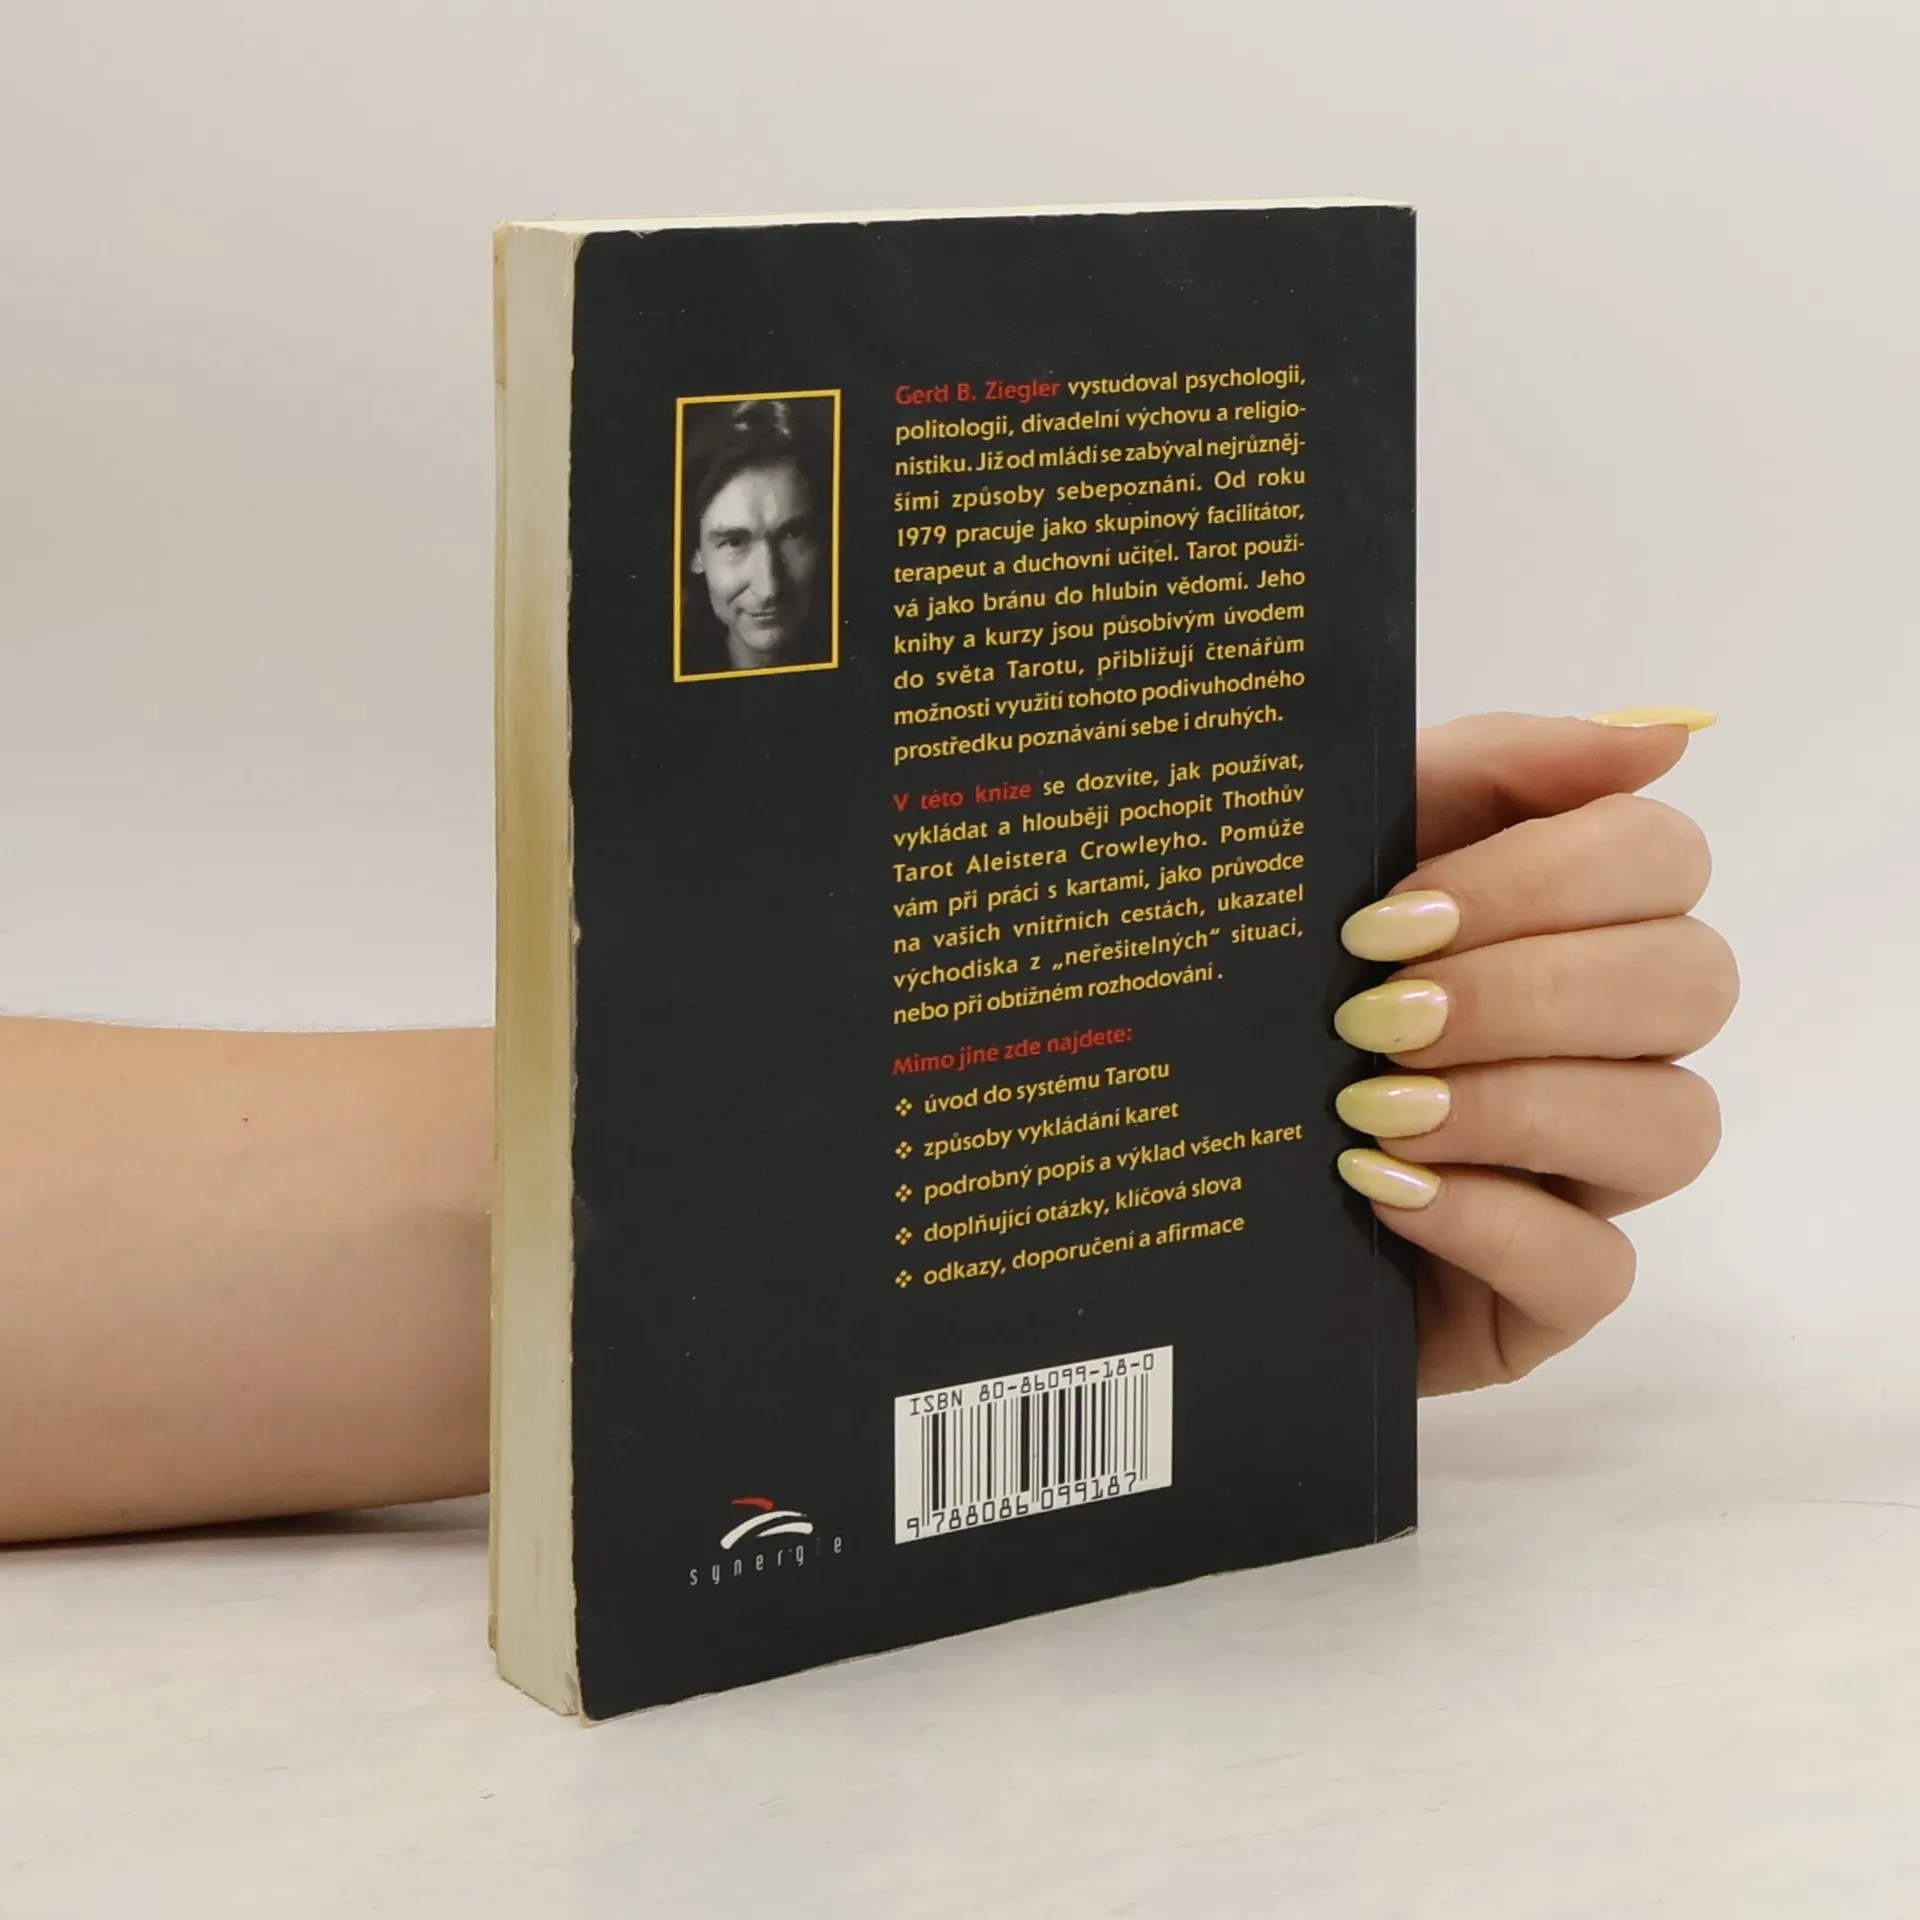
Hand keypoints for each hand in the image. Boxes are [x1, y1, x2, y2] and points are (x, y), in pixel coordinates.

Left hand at [1331, 709, 1736, 1393]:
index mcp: (1575, 920)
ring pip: (1674, 1124)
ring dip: (1517, 1105)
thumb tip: (1660, 734)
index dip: (1546, 878)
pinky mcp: (1552, 1293)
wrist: (1176, 1169)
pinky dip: (1492, 1223)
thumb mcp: (1343, 860)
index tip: (1394, 916)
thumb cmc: (1277, 997)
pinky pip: (1595, 1267)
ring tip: (1372, 1110)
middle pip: (1689, 982)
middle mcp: (1614, 1041)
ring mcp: (1593, 1173)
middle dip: (1526, 991)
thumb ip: (1488, 770)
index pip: (1660, 859)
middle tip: (1376, 1016)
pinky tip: (1386, 1194)